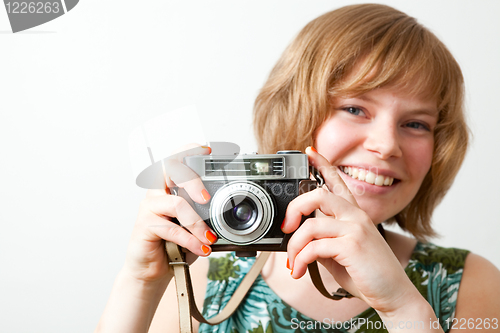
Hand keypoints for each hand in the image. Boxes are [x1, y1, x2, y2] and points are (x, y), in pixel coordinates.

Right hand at [124, 144, 216, 282]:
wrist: (153, 272)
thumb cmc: (175, 246)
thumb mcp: (196, 227)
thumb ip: (207, 215)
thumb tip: (230, 211)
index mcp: (170, 187)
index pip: (177, 160)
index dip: (189, 150)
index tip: (207, 148)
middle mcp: (158, 192)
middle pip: (171, 170)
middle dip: (192, 179)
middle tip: (206, 198)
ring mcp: (149, 207)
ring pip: (176, 204)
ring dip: (198, 223)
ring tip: (210, 238)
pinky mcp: (144, 225)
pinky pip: (171, 228)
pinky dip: (190, 239)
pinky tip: (201, 249)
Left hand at [282, 147, 420, 313]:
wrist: (393, 295)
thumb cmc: (366, 273)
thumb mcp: (340, 251)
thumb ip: (323, 239)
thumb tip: (299, 237)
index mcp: (354, 214)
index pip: (337, 181)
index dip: (322, 163)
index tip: (309, 151)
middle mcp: (356, 216)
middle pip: (318, 195)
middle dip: (294, 208)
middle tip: (286, 228)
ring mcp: (355, 229)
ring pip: (311, 225)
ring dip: (293, 247)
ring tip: (292, 263)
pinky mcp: (353, 245)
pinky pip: (314, 247)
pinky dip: (300, 260)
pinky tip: (299, 271)